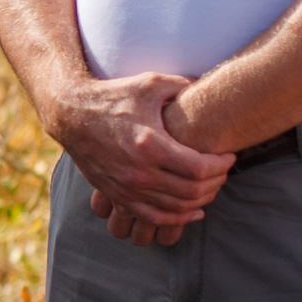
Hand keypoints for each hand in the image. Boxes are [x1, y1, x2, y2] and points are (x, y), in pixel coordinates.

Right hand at [42, 70, 230, 239]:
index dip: (221, 165)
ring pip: (176, 208)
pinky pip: (154, 217)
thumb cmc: (113, 96)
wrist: (71, 114)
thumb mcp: (150, 83)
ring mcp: (127, 187)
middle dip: (216, 182)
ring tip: (212, 185)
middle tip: (223, 170)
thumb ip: (183, 85)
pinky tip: (193, 210)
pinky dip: (178, 218)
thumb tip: (211, 86)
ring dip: (201, 200)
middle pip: (192, 191)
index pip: (200, 168)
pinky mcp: (118, 195)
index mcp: (150, 144)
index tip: (229, 155)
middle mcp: (139, 172)